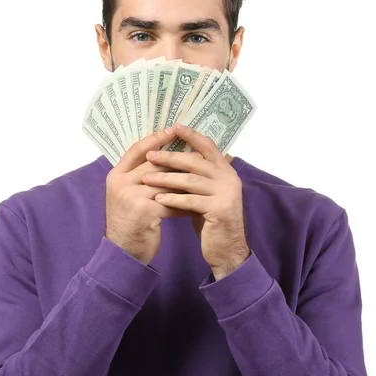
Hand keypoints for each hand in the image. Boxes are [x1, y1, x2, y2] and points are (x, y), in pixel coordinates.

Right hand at [105, 128, 191, 265]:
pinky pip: (171, 202)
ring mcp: (131, 196)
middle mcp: (120, 183)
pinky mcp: (144, 211)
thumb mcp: (127, 196)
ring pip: (165, 181)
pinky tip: (197, 204)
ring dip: (185, 180)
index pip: (137, 149)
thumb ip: (138, 178)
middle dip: (177, 158)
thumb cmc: (129, 223)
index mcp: (115, 175)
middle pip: (154, 162)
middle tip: (197, 153)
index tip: (172, 129)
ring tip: (203, 177)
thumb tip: (164, 158)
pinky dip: (184, 203)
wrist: (122, 252)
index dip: (155, 139)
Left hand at [142, 123, 250, 279]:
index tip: (173, 127)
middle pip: (195, 161)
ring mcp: (226, 193)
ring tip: (146, 179)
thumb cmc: (211, 220)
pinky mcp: (220, 209)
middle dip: (170, 157)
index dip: (191, 135)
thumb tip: (172, 158)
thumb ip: (196, 177)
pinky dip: (173, 199)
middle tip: (149, 156)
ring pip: (191, 180)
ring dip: (166, 178)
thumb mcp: (205, 194)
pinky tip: (158, 199)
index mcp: (226, 170)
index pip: (208, 146)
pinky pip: (191, 200)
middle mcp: (229, 177)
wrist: (227, 249)